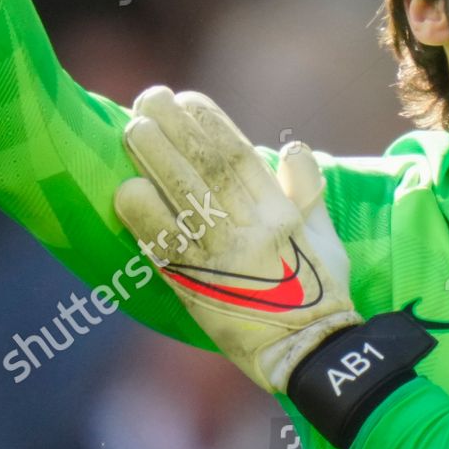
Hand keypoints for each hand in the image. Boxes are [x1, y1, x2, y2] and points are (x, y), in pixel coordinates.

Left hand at [114, 87, 362, 393]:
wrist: (306, 351)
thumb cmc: (319, 289)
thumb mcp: (324, 234)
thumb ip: (306, 188)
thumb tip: (293, 148)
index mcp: (280, 212)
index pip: (240, 154)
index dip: (211, 123)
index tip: (187, 98)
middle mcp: (250, 229)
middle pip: (206, 167)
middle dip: (175, 128)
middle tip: (149, 97)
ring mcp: (221, 258)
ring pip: (183, 198)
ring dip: (155, 161)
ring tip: (131, 128)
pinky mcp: (197, 288)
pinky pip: (166, 247)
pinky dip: (144, 219)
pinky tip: (124, 191)